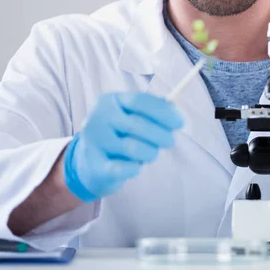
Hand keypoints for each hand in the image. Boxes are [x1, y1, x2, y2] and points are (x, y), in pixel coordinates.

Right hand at [63, 93, 183, 202]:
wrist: (88, 164)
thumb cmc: (118, 135)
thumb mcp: (131, 117)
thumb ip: (152, 110)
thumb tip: (174, 108)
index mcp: (109, 101)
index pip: (140, 101)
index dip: (163, 112)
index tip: (180, 123)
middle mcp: (97, 118)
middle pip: (139, 125)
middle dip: (162, 135)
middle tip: (170, 141)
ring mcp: (94, 142)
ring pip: (134, 148)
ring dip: (150, 153)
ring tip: (149, 154)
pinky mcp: (95, 165)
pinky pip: (126, 168)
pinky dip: (136, 168)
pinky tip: (135, 166)